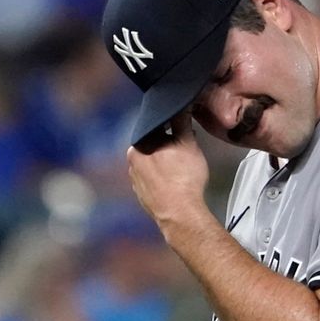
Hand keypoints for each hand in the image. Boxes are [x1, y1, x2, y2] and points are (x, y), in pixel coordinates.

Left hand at [127, 111, 209, 232]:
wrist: (181, 214)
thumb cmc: (183, 179)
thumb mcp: (187, 143)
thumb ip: (182, 122)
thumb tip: (181, 106)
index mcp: (136, 148)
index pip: (154, 130)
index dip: (172, 129)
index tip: (185, 132)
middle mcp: (131, 167)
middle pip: (154, 148)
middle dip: (170, 147)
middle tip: (188, 152)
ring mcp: (137, 185)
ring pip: (155, 167)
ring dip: (168, 165)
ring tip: (185, 170)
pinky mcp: (145, 199)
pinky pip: (156, 183)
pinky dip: (167, 181)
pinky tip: (179, 184)